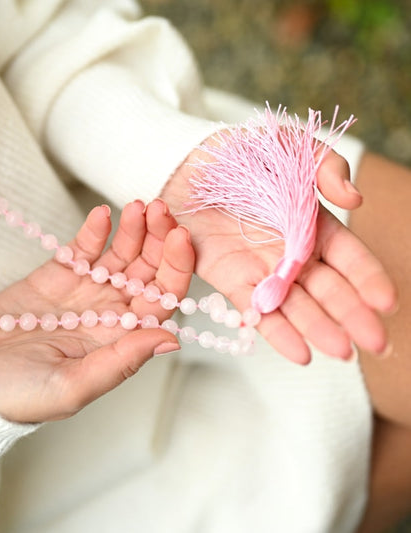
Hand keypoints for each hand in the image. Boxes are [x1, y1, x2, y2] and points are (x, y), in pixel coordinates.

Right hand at [0, 199, 194, 422]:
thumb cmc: (20, 394)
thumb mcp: (73, 386)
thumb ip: (122, 361)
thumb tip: (172, 341)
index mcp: (122, 338)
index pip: (164, 299)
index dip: (176, 268)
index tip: (179, 237)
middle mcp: (111, 311)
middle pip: (149, 270)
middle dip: (160, 238)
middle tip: (160, 209)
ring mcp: (87, 290)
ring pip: (122, 254)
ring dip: (134, 229)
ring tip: (137, 206)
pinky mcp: (59, 275)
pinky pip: (84, 248)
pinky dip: (95, 230)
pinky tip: (103, 214)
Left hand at [163, 140, 396, 364]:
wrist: (185, 166)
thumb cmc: (238, 154)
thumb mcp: (287, 149)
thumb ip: (324, 166)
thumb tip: (354, 198)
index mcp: (312, 224)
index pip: (348, 256)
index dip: (367, 278)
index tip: (385, 302)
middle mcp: (291, 253)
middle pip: (328, 288)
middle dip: (352, 315)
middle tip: (375, 342)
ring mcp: (261, 269)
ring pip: (296, 305)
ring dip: (318, 328)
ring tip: (341, 352)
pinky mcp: (231, 280)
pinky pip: (255, 308)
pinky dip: (276, 330)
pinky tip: (299, 352)